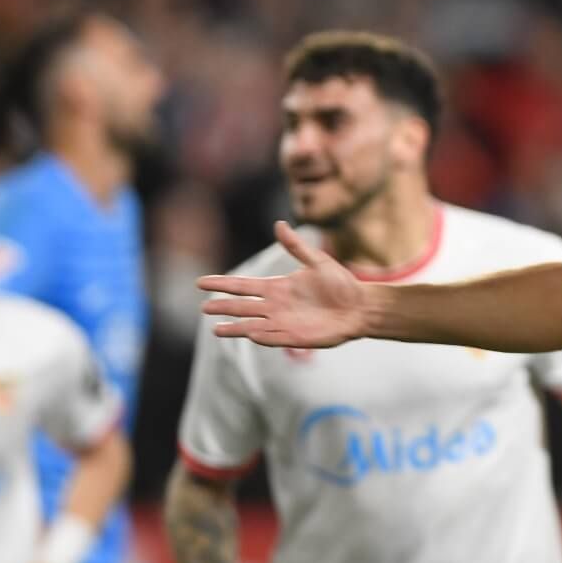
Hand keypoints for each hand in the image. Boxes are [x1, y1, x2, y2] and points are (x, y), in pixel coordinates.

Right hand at [198, 222, 369, 347]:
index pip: (243, 286)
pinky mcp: (295, 338)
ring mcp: (283, 323)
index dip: (223, 284)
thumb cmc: (341, 283)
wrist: (360, 306)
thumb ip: (296, 246)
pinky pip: (272, 338)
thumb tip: (279, 224)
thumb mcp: (318, 261)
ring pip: (252, 325)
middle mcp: (276, 306)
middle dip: (223, 307)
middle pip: (243, 306)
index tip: (201, 282)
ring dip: (235, 328)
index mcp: (278, 287)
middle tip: (203, 307)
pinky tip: (247, 333)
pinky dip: (259, 336)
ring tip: (216, 330)